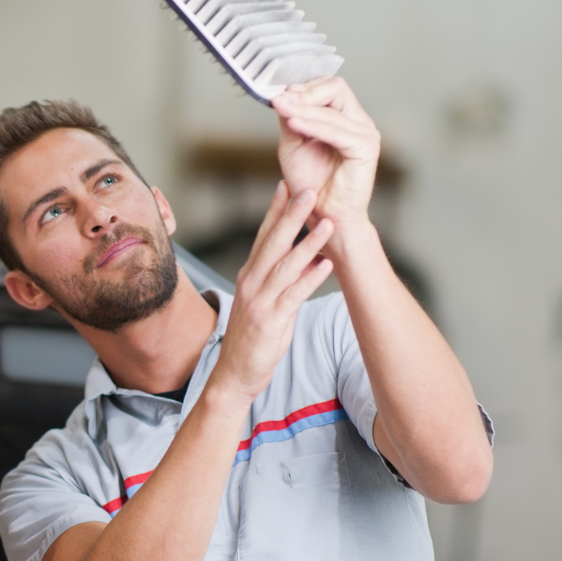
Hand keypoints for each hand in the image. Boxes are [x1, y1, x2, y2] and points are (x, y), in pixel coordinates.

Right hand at [209, 182, 334, 399]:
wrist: (234, 374)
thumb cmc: (251, 339)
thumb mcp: (262, 302)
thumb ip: (280, 279)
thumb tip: (306, 257)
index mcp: (249, 276)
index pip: (262, 236)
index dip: (275, 210)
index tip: (287, 186)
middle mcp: (251, 284)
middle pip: (273, 243)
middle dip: (291, 215)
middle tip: (308, 190)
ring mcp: (259, 302)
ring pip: (285, 266)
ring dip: (308, 243)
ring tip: (327, 224)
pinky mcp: (270, 321)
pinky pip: (293, 295)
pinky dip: (310, 279)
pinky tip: (325, 265)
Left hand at [271, 77, 379, 231]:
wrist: (324, 216)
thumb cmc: (311, 184)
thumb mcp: (293, 145)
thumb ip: (291, 120)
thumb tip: (284, 95)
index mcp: (345, 118)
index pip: (329, 86)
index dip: (303, 87)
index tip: (279, 93)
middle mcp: (359, 122)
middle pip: (336, 87)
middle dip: (305, 93)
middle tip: (280, 99)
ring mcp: (366, 133)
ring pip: (332, 109)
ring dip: (302, 108)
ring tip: (280, 108)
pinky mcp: (366, 148)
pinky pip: (337, 131)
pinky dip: (313, 125)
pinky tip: (293, 123)